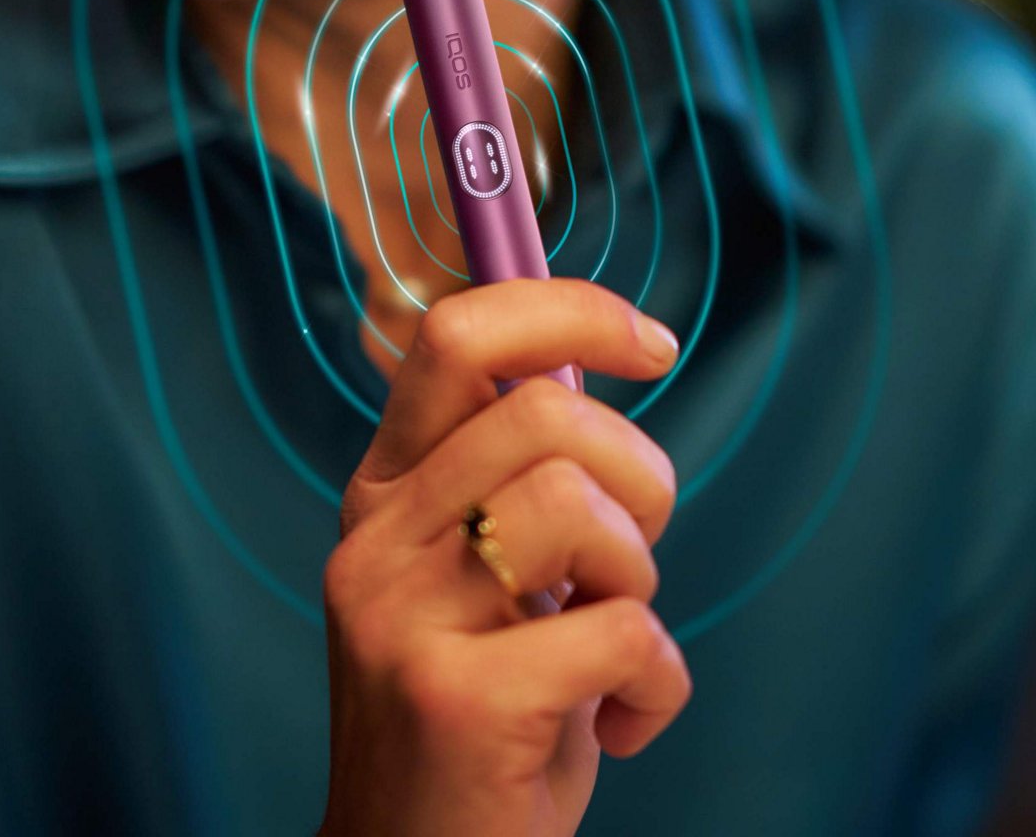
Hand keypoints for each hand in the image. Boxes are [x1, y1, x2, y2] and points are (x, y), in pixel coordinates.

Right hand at [318, 278, 690, 836]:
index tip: (652, 342)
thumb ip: (517, 473)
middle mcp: (376, 538)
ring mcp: (403, 617)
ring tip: (610, 635)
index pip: (458, 338)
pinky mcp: (455, 701)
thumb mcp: (482, 573)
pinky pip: (622, 634)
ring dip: (637, 573)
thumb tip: (598, 361)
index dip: (569, 310)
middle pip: (544, 412)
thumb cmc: (484, 705)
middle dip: (638, 471)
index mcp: (386, 490)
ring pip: (576, 503)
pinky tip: (622, 724)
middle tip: (631, 552)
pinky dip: (658, 683)